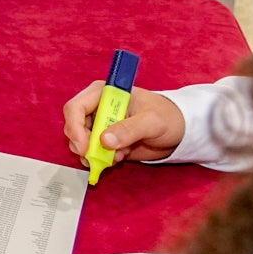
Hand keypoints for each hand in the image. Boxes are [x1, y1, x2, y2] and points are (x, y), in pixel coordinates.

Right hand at [63, 82, 185, 166]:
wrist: (179, 130)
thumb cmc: (167, 117)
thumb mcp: (151, 122)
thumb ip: (129, 130)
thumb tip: (104, 141)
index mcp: (103, 94)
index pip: (75, 108)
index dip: (75, 127)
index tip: (84, 148)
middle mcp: (97, 108)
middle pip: (74, 126)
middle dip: (83, 144)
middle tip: (98, 158)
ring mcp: (100, 125)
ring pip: (80, 142)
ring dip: (93, 154)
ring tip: (117, 158)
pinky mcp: (105, 141)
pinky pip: (92, 153)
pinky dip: (101, 160)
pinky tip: (120, 158)